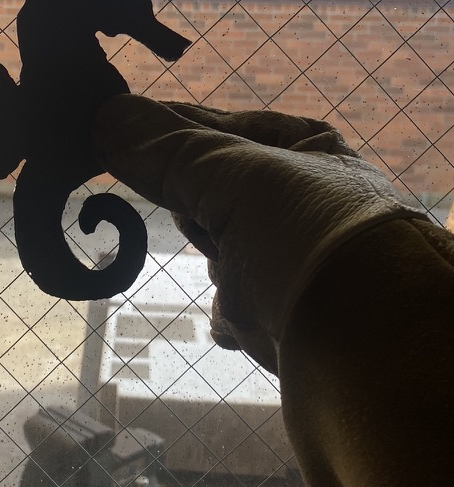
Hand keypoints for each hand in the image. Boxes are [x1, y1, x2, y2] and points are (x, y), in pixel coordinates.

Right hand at [94, 95, 425, 372]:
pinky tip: (242, 321)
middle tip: (197, 220)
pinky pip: (237, 309)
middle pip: (210, 192)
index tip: (104, 134)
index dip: (161, 130)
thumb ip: (168, 150)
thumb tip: (106, 117)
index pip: (212, 125)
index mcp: (305, 149)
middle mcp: (304, 201)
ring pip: (220, 252)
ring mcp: (297, 262)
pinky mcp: (290, 321)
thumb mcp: (237, 177)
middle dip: (194, 210)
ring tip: (242, 280)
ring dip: (218, 268)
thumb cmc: (320, 247)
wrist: (382, 370)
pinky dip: (232, 317)